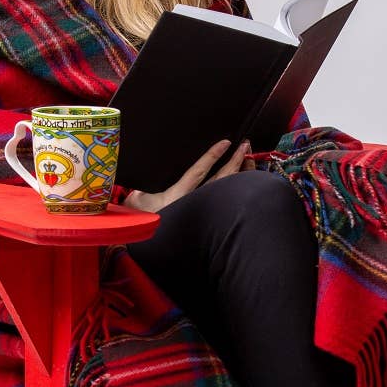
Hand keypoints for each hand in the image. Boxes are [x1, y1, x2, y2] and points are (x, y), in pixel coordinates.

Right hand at [123, 138, 255, 212]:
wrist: (155, 243)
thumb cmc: (146, 219)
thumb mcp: (138, 202)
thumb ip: (140, 191)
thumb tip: (137, 185)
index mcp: (179, 194)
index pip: (199, 171)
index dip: (212, 156)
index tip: (225, 143)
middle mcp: (196, 201)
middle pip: (222, 179)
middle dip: (235, 161)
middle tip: (245, 145)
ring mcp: (206, 208)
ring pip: (229, 189)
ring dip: (241, 172)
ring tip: (249, 158)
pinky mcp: (213, 215)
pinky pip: (230, 199)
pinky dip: (240, 187)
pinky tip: (245, 176)